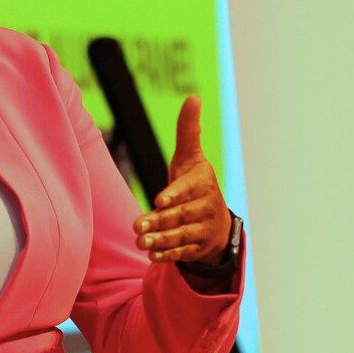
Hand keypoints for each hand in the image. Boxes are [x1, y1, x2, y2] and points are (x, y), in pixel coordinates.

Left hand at [133, 96, 231, 264]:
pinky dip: (168, 255)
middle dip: (159, 222)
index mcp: (203, 183)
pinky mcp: (198, 248)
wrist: (216, 219)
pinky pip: (183, 253)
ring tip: (140, 242)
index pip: (189, 190)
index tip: (158, 200)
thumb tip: (194, 97)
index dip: (174, 195)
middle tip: (137, 227)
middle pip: (181, 216)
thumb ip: (189, 131)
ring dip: (161, 240)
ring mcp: (204, 230)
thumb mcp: (191, 157)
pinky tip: (151, 255)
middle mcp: (206, 207)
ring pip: (181, 236)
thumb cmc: (195, 182)